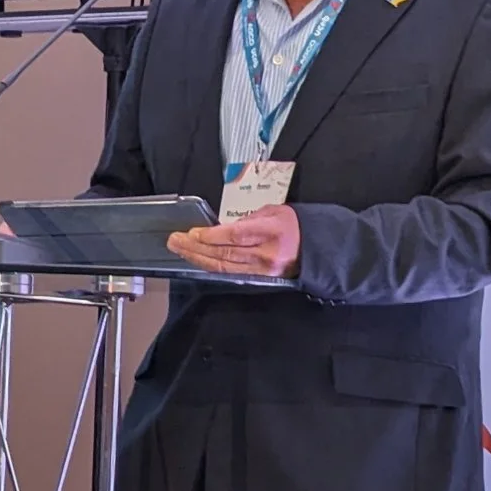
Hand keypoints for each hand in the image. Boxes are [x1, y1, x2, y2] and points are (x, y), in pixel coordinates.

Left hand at [167, 207, 301, 278]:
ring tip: (180, 249)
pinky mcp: (259, 279)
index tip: (191, 232)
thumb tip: (219, 227)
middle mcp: (266, 254)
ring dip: (198, 258)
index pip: (235, 236)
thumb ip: (247, 219)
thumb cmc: (294, 225)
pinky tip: (196, 260)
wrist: (315, 248)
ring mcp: (262, 270)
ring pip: (223, 266)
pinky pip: (229, 273)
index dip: (210, 236)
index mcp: (271, 231)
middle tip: (175, 240)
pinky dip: (210, 266)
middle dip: (196, 247)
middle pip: (224, 253)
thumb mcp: (273, 211)